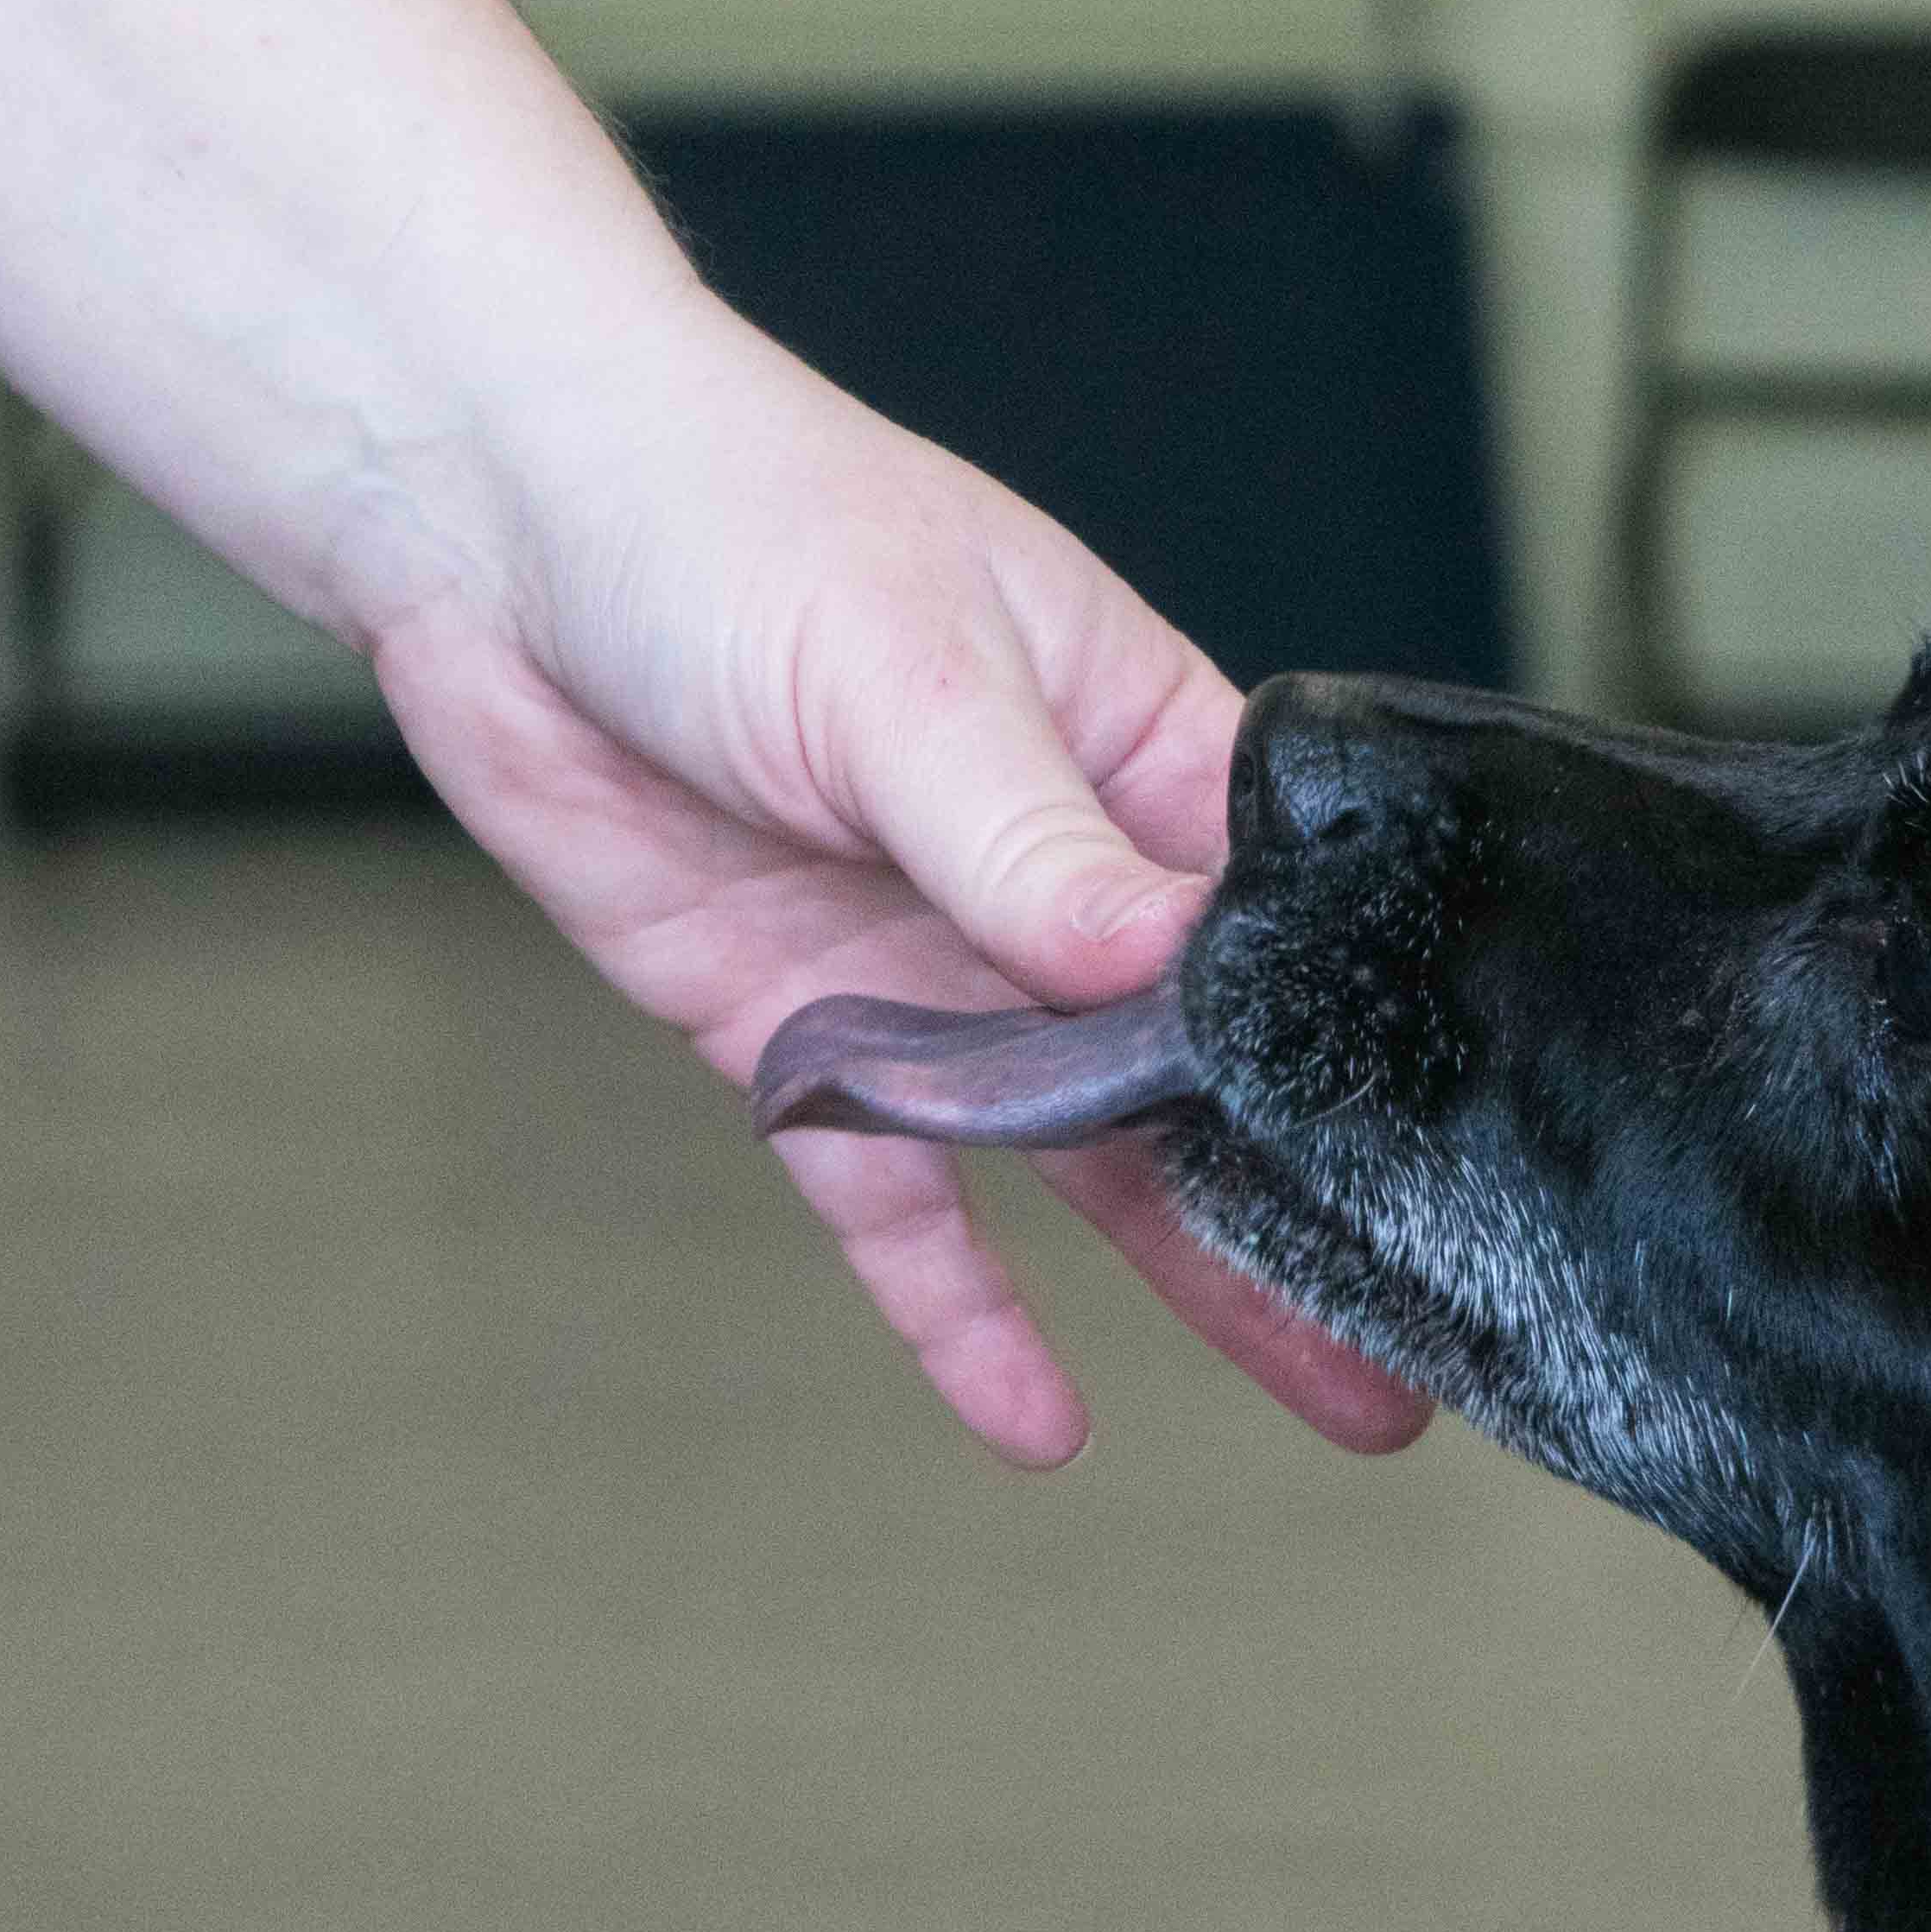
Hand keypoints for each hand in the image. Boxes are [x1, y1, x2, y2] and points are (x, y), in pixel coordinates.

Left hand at [365, 326, 1430, 1468]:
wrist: (482, 518)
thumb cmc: (722, 510)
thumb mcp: (900, 671)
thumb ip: (1029, 845)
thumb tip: (1163, 972)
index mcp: (1133, 752)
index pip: (1279, 922)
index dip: (1360, 1041)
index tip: (1448, 1172)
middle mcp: (1051, 877)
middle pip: (1212, 1069)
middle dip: (1321, 1204)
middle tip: (1438, 1346)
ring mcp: (933, 966)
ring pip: (1087, 1156)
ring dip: (1199, 1280)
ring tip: (1340, 1401)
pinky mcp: (802, 1035)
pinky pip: (899, 1198)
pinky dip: (958, 1309)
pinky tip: (1035, 1420)